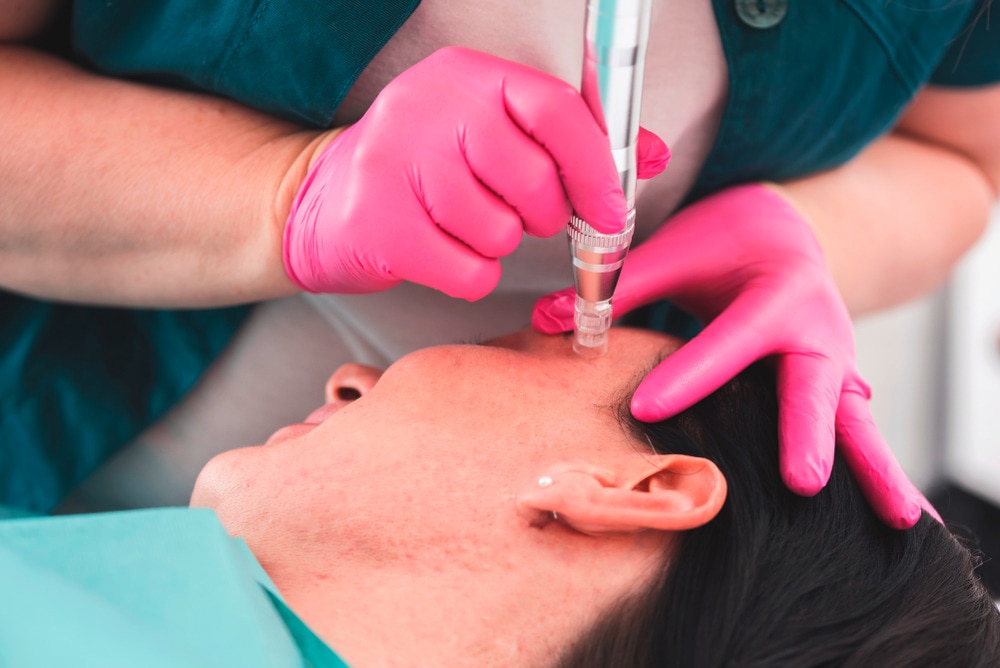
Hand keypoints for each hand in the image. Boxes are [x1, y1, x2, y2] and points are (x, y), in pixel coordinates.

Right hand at [283, 46, 668, 299]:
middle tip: (515, 214)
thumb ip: (569, 141)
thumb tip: (648, 155)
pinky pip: (467, 271)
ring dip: (494, 244)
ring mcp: (395, 163)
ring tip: (460, 226)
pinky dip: (467, 274)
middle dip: (540, 215)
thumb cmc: (421, 171)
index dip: (597, 165)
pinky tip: (440, 252)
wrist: (321, 202)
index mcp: (467, 78)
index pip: (555, 109)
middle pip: (534, 180)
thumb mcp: (488, 134)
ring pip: (500, 232)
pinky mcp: (378, 224)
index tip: (611, 208)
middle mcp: (428, 108)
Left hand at [533, 183, 935, 528]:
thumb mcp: (680, 248)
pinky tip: (898, 520)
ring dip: (876, 472)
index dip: (690, 375)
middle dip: (807, 433)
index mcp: (778, 291)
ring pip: (855, 421)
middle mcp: (816, 331)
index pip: (732, 340)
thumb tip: (552, 319)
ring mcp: (834, 365)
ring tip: (900, 524)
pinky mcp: (836, 390)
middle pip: (813, 386)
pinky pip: (856, 433)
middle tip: (802, 481)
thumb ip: (622, 284)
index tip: (647, 410)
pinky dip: (878, 474)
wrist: (786, 231)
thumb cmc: (728, 240)